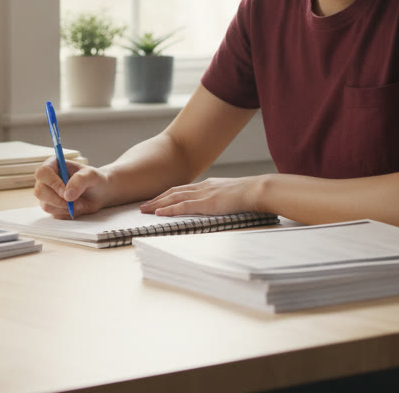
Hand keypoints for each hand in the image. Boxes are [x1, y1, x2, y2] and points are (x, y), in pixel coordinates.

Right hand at [33, 158, 110, 218]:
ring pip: (46, 205)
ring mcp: (47, 194)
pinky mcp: (52, 206)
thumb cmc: (94, 180)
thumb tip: (67, 195)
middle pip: (39, 191)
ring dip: (64, 207)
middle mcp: (47, 179)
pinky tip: (76, 207)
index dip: (52, 183)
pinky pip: (54, 214)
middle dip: (57, 200)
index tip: (65, 192)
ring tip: (79, 203)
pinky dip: (67, 213)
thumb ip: (80, 180)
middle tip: (72, 203)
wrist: (99, 193)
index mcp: (53, 165)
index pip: (42, 173)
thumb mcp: (92, 176)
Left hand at [139, 176, 266, 216]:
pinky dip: (169, 209)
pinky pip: (183, 206)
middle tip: (142, 205)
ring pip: (174, 197)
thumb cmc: (248, 194)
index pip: (181, 189)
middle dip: (156, 198)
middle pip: (173, 191)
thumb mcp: (230, 195)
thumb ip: (220, 199)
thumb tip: (217, 205)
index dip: (166, 195)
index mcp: (207, 185)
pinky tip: (159, 213)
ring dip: (157, 203)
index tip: (155, 200)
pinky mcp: (206, 203)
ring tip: (144, 209)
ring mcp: (203, 194)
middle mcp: (202, 187)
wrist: (256, 190)